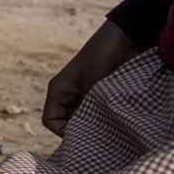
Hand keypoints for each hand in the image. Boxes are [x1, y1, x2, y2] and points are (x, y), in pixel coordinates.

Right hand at [43, 20, 138, 135]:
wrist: (123, 37)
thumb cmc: (102, 56)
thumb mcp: (92, 85)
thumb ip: (87, 110)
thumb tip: (87, 135)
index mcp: (59, 91)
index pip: (50, 121)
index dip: (64, 132)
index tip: (86, 135)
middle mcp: (69, 95)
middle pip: (68, 123)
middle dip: (83, 131)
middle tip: (101, 136)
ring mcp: (86, 96)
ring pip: (85, 120)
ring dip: (97, 125)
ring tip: (111, 127)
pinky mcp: (102, 96)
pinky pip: (99, 114)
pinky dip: (107, 119)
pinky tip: (118, 120)